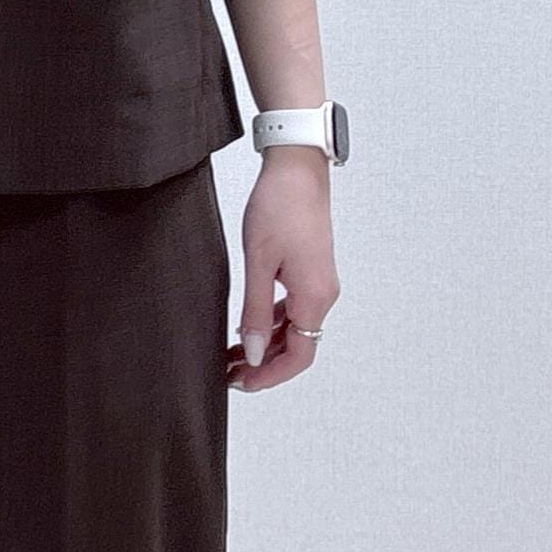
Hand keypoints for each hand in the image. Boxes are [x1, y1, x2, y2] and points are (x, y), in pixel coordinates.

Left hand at [228, 147, 339, 391]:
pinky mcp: (310, 271)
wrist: (296, 168)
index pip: (300, 356)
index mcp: (314, 296)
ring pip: (295, 329)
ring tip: (231, 352)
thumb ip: (256, 311)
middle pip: (299, 346)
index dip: (270, 375)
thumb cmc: (277, 207)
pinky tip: (247, 325)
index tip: (241, 383)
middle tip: (228, 372)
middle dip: (265, 364)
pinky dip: (272, 324)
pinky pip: (294, 310)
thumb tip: (255, 353)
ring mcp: (319, 283)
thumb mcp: (258, 263)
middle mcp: (323, 295)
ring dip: (266, 345)